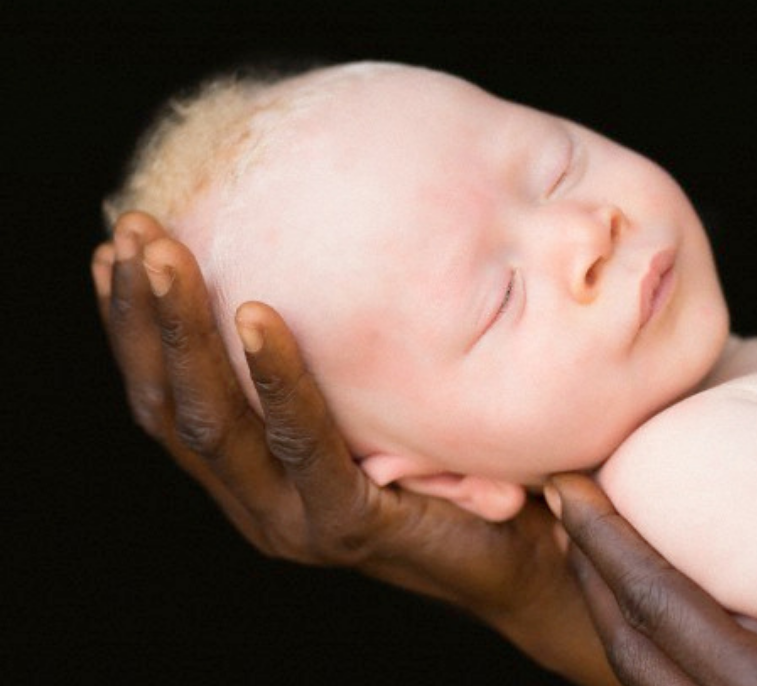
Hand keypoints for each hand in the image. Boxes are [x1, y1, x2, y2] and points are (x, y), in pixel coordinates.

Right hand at [91, 212, 616, 685]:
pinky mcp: (347, 525)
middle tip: (134, 234)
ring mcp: (295, 521)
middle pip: (172, 405)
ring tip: (165, 257)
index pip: (168, 401)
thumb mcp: (378, 415)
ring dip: (184, 331)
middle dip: (145, 315)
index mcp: (252, 478)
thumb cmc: (455, 478)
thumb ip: (335, 373)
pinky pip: (302, 441)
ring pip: (215, 421)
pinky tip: (257, 315)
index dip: (134, 329)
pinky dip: (276, 376)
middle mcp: (258, 503)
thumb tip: (319, 261)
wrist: (527, 565)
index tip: (117, 253)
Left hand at [547, 474, 756, 685]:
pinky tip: (668, 613)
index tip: (567, 487)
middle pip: (631, 639)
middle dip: (591, 568)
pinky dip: (650, 640)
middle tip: (564, 508)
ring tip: (600, 551)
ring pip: (644, 672)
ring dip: (614, 605)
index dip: (604, 541)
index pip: (654, 603)